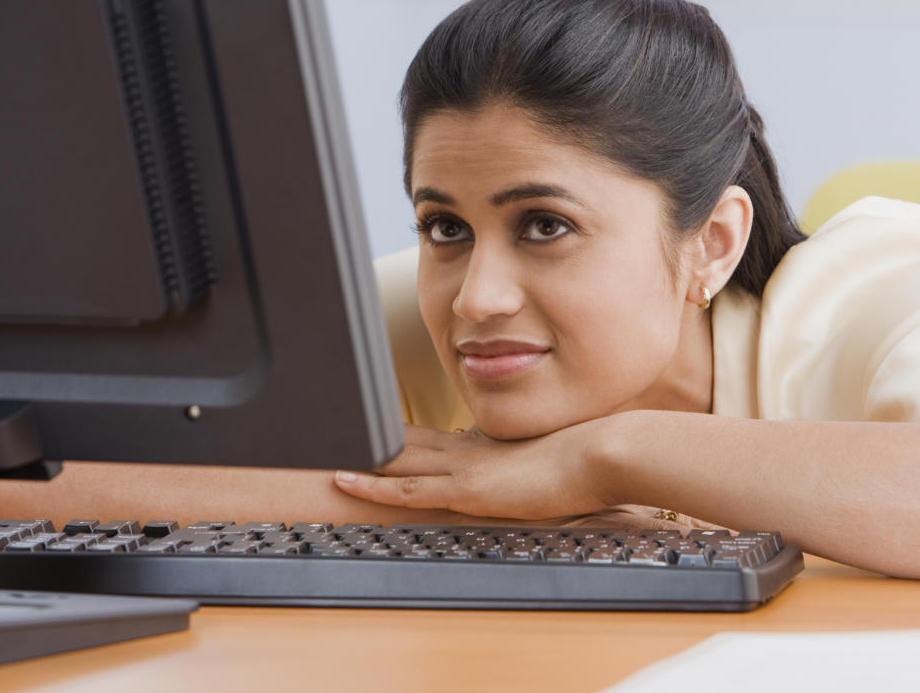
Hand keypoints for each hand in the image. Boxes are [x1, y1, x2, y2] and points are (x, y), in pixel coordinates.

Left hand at [333, 422, 611, 520]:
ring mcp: (464, 467)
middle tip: (328, 430)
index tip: (370, 432)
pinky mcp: (466, 488)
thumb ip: (530, 467)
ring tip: (318, 453)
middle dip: (367, 438)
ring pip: (396, 460)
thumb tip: (533, 475)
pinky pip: (408, 489)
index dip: (396, 435)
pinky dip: (374, 485)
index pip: (431, 439)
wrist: (601, 454)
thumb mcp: (550, 462)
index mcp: (486, 444)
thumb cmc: (586, 461)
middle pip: (404, 441)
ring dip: (359, 457)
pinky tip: (346, 479)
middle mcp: (468, 449)